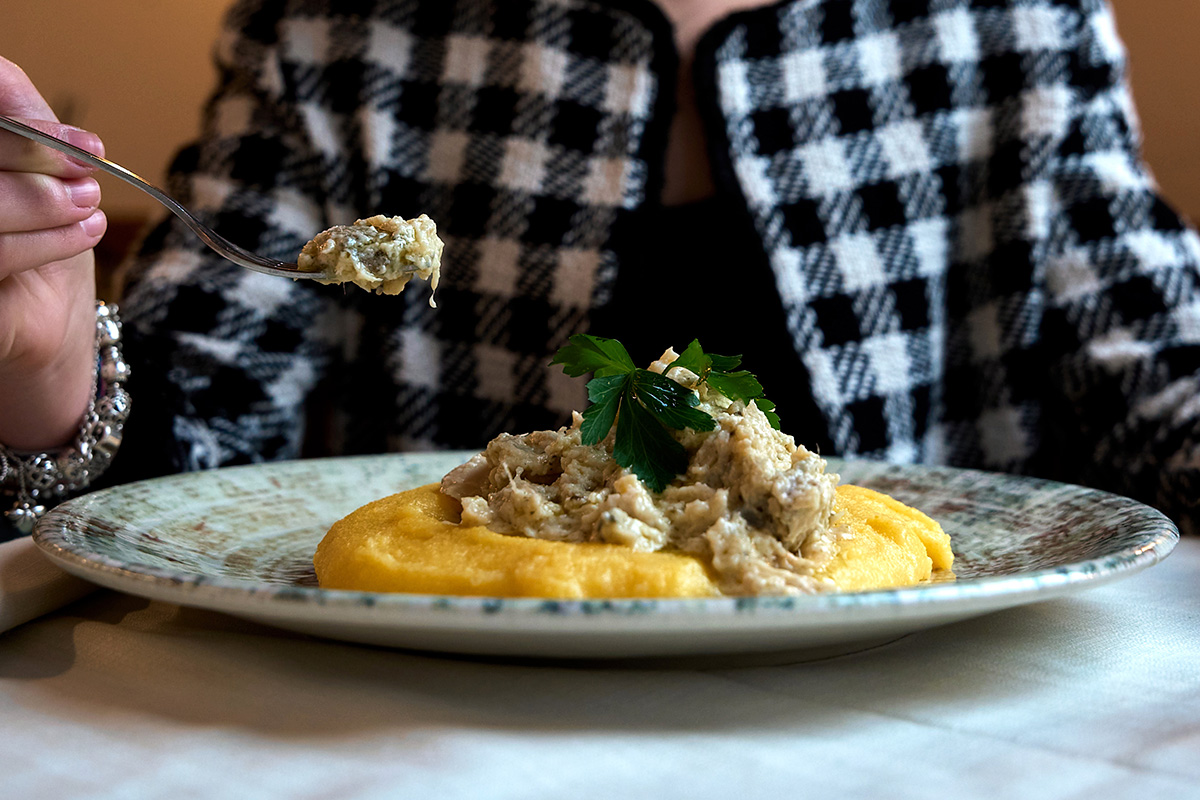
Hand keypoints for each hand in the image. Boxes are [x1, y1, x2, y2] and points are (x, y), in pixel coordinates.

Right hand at [0, 56, 106, 449]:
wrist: (43, 320)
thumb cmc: (34, 232)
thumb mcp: (36, 169)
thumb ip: (24, 127)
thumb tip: (41, 119)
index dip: (18, 118)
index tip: (84, 142)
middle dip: (36, 155)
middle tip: (87, 171)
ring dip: (44, 200)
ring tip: (87, 203)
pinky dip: (48, 240)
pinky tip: (86, 231)